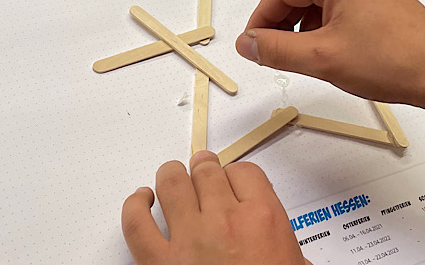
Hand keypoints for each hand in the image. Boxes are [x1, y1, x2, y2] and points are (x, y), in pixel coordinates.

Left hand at [122, 151, 309, 264]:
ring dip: (171, 177)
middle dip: (203, 168)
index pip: (245, 172)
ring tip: (172, 179)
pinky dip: (134, 206)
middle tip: (202, 169)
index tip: (234, 181)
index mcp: (263, 219)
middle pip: (207, 171)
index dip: (236, 174)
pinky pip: (136, 223)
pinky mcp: (159, 263)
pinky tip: (141, 202)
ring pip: (171, 183)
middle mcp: (224, 220)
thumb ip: (288, 252)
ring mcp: (189, 238)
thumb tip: (290, 256)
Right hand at [234, 0, 424, 104]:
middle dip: (282, 24)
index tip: (252, 43)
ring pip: (320, 2)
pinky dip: (326, 28)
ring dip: (303, 28)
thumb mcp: (321, 58)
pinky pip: (341, 8)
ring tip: (301, 57)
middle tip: (270, 52)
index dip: (261, 19)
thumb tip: (248, 43)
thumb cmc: (393, 61)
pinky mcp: (382, 1)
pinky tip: (328, 53)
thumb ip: (276, 49)